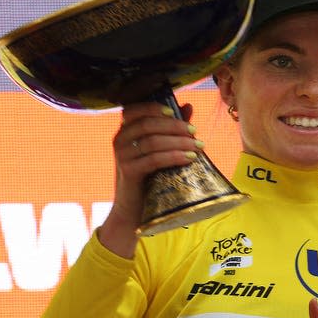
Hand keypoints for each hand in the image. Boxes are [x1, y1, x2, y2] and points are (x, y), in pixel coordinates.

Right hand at [98, 101, 201, 256]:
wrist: (133, 210)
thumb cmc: (148, 176)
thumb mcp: (159, 149)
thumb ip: (171, 127)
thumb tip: (188, 106)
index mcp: (125, 131)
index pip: (134, 109)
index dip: (154, 107)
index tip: (175, 113)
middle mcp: (120, 140)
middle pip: (148, 124)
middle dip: (175, 126)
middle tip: (195, 132)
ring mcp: (122, 156)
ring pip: (153, 141)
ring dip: (179, 142)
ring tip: (198, 147)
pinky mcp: (128, 172)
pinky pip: (153, 159)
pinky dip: (174, 156)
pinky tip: (189, 158)